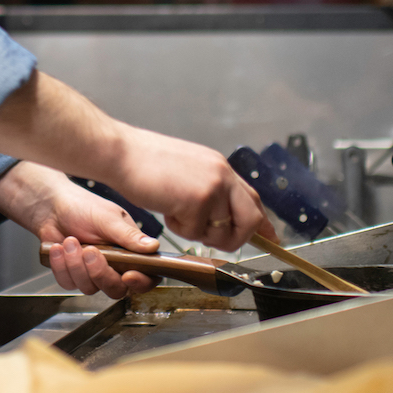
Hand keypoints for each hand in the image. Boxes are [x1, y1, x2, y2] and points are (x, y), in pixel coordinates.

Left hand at [0, 162, 161, 299]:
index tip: (128, 275)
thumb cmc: (83, 206)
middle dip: (100, 273)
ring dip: (76, 265)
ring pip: (90, 288)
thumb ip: (129, 235)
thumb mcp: (108, 218)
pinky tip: (58, 247)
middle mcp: (114, 265)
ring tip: (70, 241)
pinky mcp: (72, 275)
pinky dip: (61, 265)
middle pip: (116, 289)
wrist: (52, 206)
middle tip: (90, 251)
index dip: (140, 282)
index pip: (146, 276)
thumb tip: (153, 247)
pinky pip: (69, 283)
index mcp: (130, 250)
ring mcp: (92, 272)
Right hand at [102, 125, 274, 252]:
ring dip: (196, 232)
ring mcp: (212, 187)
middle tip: (209, 237)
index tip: (272, 240)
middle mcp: (223, 175)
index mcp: (221, 168)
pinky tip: (165, 207)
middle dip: (234, 238)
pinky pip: (194, 232)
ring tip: (175, 210)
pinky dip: (177, 227)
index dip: (263, 224)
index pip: (253, 199)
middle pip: (251, 220)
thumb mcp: (188, 172)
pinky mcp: (198, 199)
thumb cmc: (145, 163)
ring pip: (220, 232)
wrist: (121, 153)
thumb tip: (223, 215)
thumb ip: (209, 190)